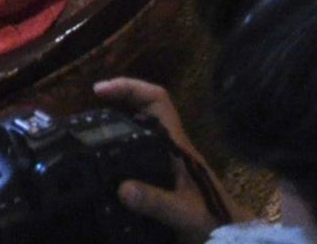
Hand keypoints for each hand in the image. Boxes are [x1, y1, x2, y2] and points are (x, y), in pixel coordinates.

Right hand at [93, 78, 232, 243]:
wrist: (231, 236)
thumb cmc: (214, 220)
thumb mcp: (184, 213)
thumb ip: (156, 201)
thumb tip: (121, 189)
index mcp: (178, 145)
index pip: (158, 100)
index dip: (129, 87)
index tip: (99, 91)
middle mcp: (171, 145)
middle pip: (144, 108)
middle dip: (116, 102)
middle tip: (86, 115)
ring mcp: (168, 159)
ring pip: (140, 128)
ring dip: (116, 123)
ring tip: (89, 134)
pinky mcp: (164, 173)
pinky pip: (137, 149)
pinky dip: (119, 147)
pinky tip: (104, 162)